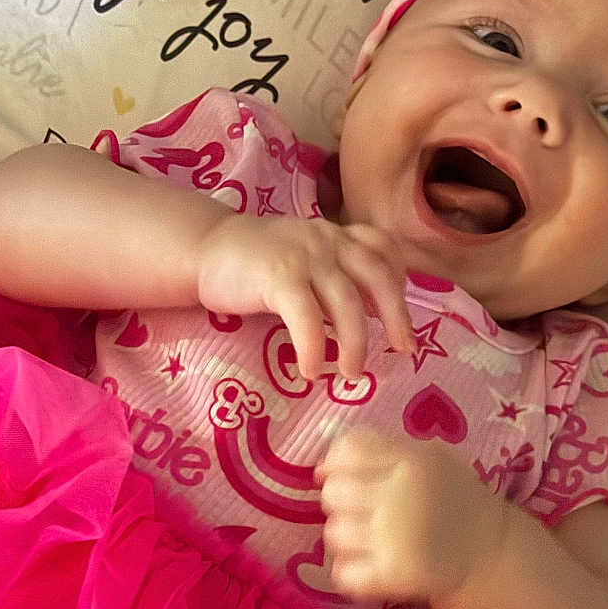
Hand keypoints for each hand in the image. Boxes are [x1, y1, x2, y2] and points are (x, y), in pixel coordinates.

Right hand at [196, 215, 414, 380]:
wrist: (204, 249)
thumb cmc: (254, 263)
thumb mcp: (303, 258)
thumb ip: (334, 276)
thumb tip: (369, 314)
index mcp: (335, 234)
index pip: (383, 248)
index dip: (400, 281)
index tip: (399, 315)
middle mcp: (327, 239)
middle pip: (378, 276)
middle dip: (396, 316)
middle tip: (403, 350)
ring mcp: (303, 256)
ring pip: (346, 303)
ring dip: (355, 344)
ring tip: (352, 374)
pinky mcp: (278, 276)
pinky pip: (307, 318)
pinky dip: (314, 348)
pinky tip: (311, 371)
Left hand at [314, 427, 501, 604]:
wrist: (489, 550)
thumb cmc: (449, 497)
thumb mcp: (426, 456)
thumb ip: (379, 449)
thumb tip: (323, 466)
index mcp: (411, 461)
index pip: (347, 452)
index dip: (334, 463)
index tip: (339, 474)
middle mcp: (401, 498)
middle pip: (334, 493)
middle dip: (341, 501)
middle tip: (362, 510)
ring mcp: (396, 539)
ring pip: (333, 534)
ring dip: (345, 537)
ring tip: (370, 538)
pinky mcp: (395, 575)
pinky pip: (344, 574)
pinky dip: (350, 572)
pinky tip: (369, 564)